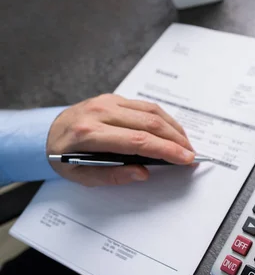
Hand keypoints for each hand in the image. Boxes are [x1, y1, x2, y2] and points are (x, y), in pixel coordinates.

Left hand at [46, 94, 195, 186]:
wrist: (43, 133)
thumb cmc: (62, 157)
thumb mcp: (80, 177)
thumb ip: (112, 177)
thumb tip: (142, 173)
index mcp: (89, 134)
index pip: (138, 140)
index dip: (166, 150)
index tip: (184, 159)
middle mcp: (100, 112)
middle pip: (149, 123)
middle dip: (175, 140)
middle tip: (190, 154)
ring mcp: (107, 101)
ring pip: (151, 111)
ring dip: (173, 128)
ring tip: (185, 144)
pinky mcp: (113, 98)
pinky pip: (145, 105)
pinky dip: (163, 118)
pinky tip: (171, 130)